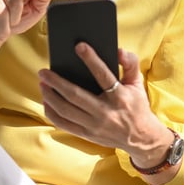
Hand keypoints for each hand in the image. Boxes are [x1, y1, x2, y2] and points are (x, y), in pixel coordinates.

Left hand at [38, 45, 168, 158]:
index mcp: (120, 97)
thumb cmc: (137, 106)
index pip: (104, 75)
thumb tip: (119, 50)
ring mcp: (95, 126)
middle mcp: (106, 112)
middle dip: (56, 82)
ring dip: (50, 96)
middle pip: (75, 95)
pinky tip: (47, 101)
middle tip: (44, 71)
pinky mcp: (87, 135)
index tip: (79, 46)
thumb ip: (130, 64)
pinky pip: (64, 124)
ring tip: (43, 84)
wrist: (141, 138)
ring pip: (65, 110)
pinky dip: (52, 112)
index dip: (91, 59)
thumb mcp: (137, 84)